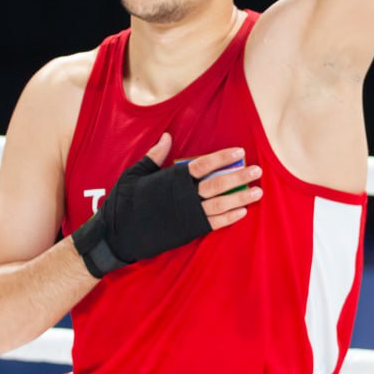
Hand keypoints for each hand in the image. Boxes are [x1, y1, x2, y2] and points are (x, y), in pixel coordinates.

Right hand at [71, 134, 262, 277]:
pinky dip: (229, 218)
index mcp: (172, 179)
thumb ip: (154, 156)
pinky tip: (242, 212)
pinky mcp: (188, 231)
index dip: (222, 157)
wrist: (116, 236)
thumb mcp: (135, 174)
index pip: (202, 165)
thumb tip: (167, 137)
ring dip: (241, 197)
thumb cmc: (123, 203)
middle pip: (218, 184)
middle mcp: (183, 196)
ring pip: (220, 204)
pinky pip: (213, 224)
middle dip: (240, 176)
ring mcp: (187, 214)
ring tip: (257, 191)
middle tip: (257, 171)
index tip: (239, 152)